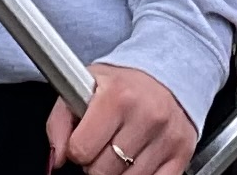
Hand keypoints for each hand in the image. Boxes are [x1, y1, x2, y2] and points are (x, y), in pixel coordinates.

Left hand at [45, 64, 196, 174]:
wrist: (169, 71)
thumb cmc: (124, 83)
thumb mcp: (86, 86)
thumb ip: (60, 121)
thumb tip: (56, 158)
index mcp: (118, 96)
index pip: (81, 150)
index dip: (77, 148)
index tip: (85, 138)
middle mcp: (146, 115)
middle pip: (101, 171)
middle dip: (96, 161)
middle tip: (105, 142)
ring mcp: (166, 136)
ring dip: (118, 171)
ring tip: (122, 147)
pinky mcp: (181, 152)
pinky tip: (138, 158)